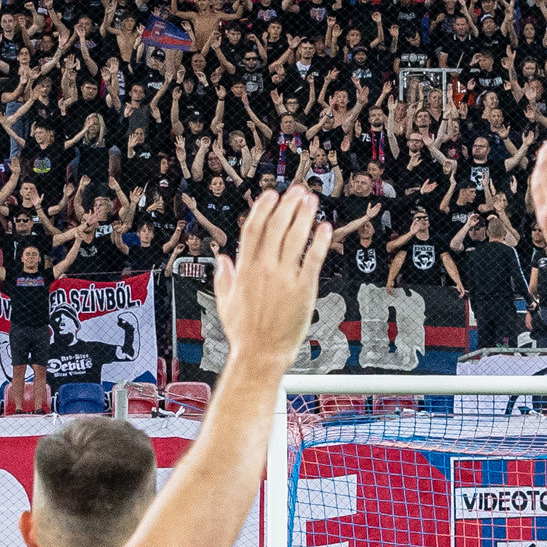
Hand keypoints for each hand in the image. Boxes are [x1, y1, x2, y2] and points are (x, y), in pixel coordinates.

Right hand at [210, 189, 330, 367]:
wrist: (261, 355)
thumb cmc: (244, 332)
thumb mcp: (225, 302)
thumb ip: (223, 277)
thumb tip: (222, 259)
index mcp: (244, 270)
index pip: (253, 229)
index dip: (263, 208)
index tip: (271, 194)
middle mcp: (264, 269)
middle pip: (277, 227)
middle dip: (288, 205)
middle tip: (297, 191)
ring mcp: (285, 278)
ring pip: (296, 238)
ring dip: (304, 216)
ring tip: (311, 201)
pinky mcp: (303, 289)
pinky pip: (313, 259)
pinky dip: (319, 241)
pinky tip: (324, 228)